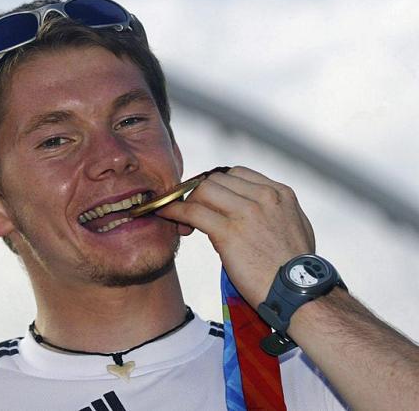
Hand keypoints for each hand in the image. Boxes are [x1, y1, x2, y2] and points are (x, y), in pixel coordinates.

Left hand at [156, 166, 314, 306]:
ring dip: (187, 202)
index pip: (236, 174)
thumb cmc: (295, 268)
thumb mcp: (294, 226)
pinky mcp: (229, 232)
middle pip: (216, 179)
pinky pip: (192, 211)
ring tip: (182, 220)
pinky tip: (167, 215)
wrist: (299, 293)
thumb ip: (273, 211)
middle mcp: (264, 197)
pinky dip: (174, 211)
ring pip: (202, 190)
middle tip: (191, 212)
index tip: (208, 201)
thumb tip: (252, 207)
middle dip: (199, 193)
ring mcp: (247, 212)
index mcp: (280, 193)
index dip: (217, 186)